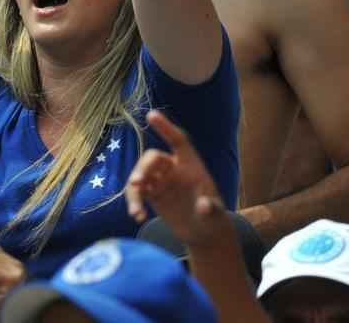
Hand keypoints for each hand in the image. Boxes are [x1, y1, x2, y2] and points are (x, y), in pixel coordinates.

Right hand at [126, 110, 227, 246]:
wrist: (203, 233)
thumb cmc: (212, 218)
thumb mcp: (215, 214)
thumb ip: (210, 208)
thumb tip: (204, 205)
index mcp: (190, 165)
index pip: (178, 141)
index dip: (166, 128)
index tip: (152, 115)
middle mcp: (173, 168)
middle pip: (153, 159)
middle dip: (143, 168)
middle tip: (137, 183)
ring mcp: (160, 180)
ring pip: (140, 175)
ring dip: (134, 190)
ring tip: (136, 211)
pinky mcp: (151, 193)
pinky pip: (137, 191)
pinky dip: (134, 202)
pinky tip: (137, 216)